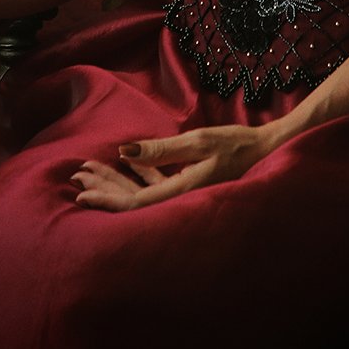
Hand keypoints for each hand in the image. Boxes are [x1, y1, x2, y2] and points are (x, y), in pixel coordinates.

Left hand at [70, 123, 284, 211]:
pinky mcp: (190, 187)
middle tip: (77, 177)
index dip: (106, 201)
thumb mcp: (200, 142)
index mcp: (181, 195)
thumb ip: (163, 150)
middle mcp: (180, 203)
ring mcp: (185, 196)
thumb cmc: (239, 145)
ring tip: (91, 170)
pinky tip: (128, 163)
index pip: (133, 207)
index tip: (81, 196)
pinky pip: (157, 186)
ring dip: (116, 182)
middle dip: (104, 189)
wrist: (271, 152)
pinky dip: (139, 175)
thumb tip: (125, 152)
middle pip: (132, 202)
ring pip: (142, 194)